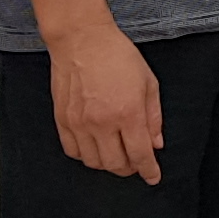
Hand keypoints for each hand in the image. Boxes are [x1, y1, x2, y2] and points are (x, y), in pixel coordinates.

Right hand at [49, 21, 164, 182]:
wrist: (82, 39)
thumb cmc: (117, 56)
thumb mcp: (148, 83)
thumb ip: (154, 117)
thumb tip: (156, 144)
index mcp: (128, 113)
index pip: (139, 155)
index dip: (148, 171)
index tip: (152, 177)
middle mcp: (102, 122)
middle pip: (116, 164)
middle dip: (129, 168)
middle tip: (135, 162)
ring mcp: (79, 123)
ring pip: (93, 162)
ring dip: (107, 164)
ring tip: (116, 153)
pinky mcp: (62, 120)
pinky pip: (72, 151)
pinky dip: (86, 156)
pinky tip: (95, 147)